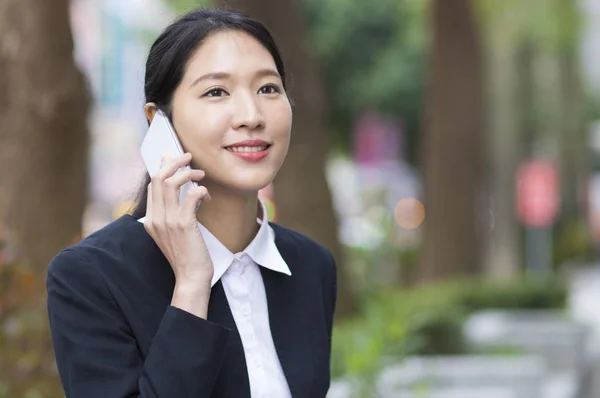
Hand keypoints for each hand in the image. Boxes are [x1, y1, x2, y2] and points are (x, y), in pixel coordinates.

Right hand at [143, 153, 212, 316]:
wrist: (191, 278)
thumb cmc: (187, 255)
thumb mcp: (174, 233)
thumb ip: (172, 213)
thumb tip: (183, 191)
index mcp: (150, 220)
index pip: (153, 184)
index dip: (164, 167)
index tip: (176, 159)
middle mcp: (155, 218)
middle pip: (158, 178)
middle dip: (174, 162)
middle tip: (188, 157)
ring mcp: (168, 221)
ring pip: (171, 182)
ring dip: (188, 172)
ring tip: (200, 174)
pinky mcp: (184, 224)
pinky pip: (190, 195)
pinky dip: (200, 190)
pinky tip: (207, 196)